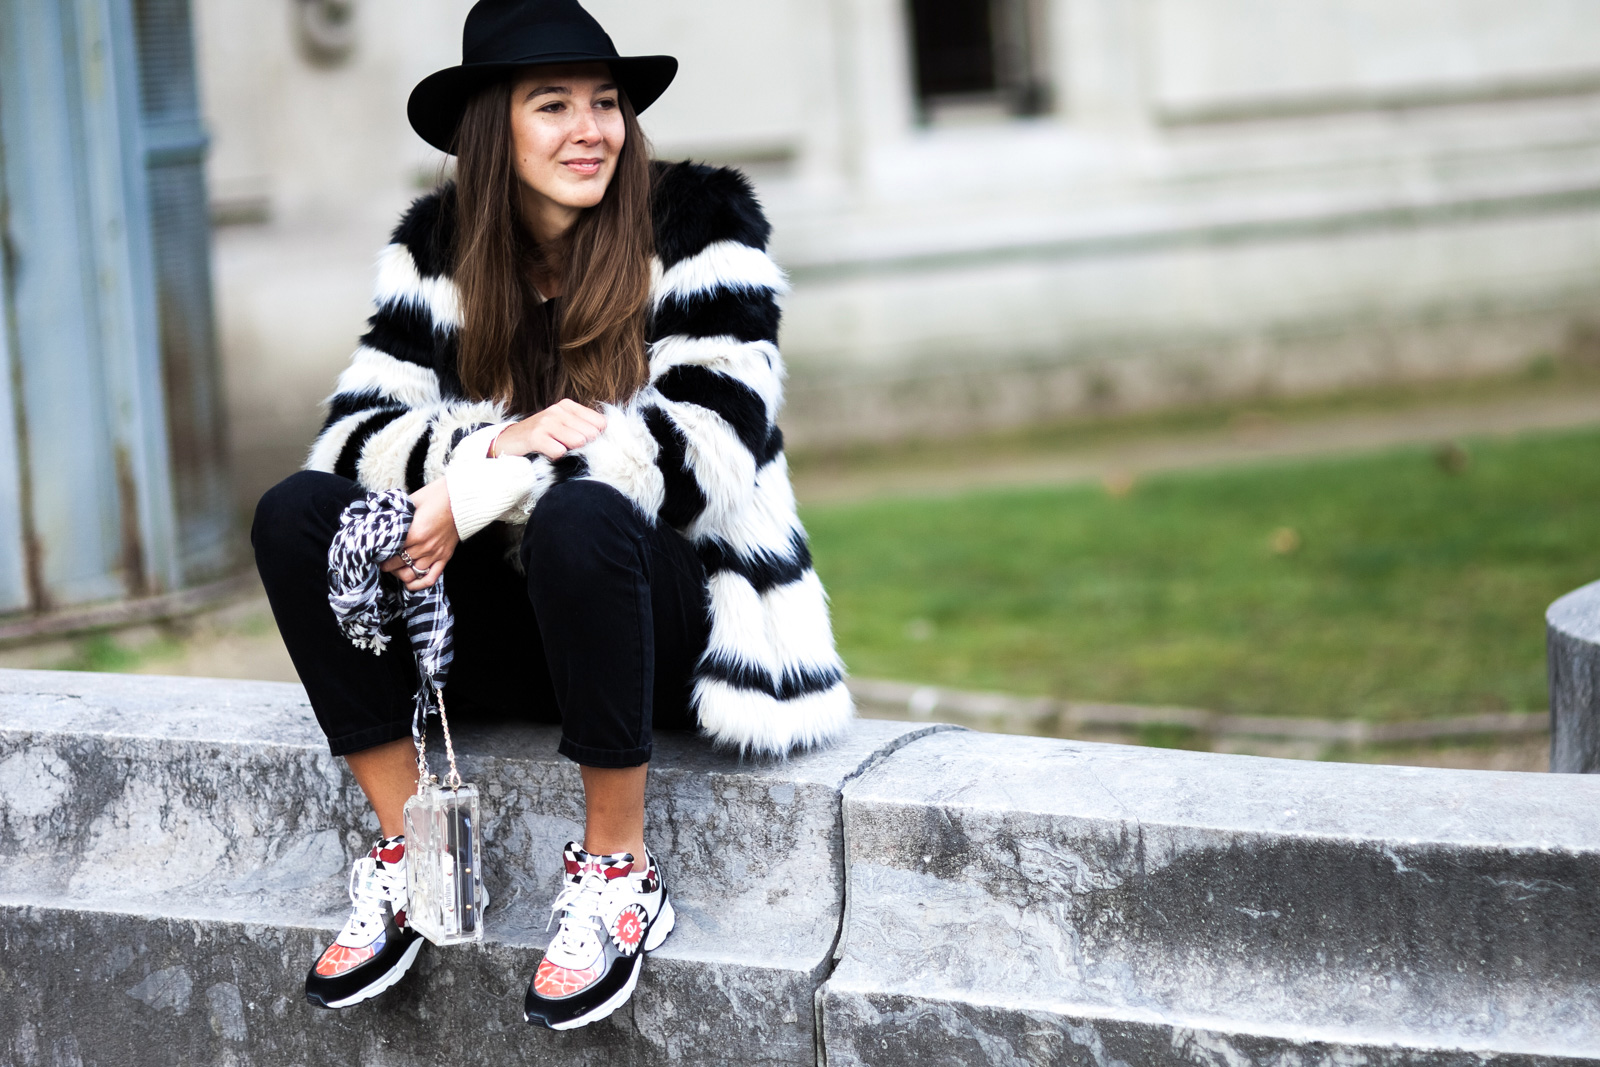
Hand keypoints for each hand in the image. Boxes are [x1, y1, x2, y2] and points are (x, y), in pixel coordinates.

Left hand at [379, 479, 458, 590]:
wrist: (461, 500)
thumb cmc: (436, 496)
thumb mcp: (412, 501)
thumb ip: (398, 513)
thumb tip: (381, 518)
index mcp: (415, 533)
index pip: (390, 551)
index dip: (380, 552)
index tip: (375, 551)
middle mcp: (424, 547)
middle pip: (398, 564)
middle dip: (386, 564)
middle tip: (382, 560)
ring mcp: (435, 554)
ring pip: (412, 574)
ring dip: (399, 573)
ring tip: (394, 568)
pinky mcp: (444, 557)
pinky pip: (431, 578)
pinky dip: (419, 584)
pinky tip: (410, 583)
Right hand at [490, 399, 605, 458]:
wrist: (508, 441)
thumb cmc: (541, 436)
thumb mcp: (562, 426)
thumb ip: (583, 427)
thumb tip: (606, 434)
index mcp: (568, 406)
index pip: (600, 422)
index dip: (597, 437)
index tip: (586, 443)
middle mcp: (558, 410)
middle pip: (591, 433)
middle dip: (585, 446)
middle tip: (569, 449)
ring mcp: (546, 422)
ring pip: (578, 441)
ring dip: (571, 451)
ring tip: (559, 449)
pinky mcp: (536, 436)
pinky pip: (559, 451)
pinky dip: (557, 457)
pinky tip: (548, 454)